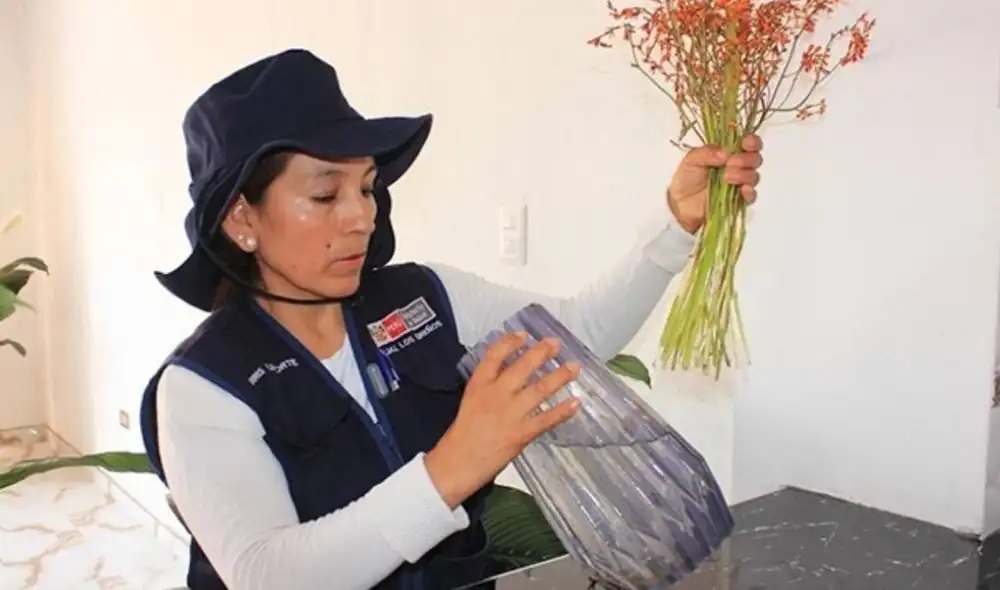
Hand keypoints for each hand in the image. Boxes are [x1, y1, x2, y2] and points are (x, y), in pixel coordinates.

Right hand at [424, 333, 580, 507]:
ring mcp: (510, 413)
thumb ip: (489, 388)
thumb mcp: (471, 401)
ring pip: (540, 389)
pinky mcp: (521, 433)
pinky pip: (546, 419)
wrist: (458, 462)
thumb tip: (512, 377)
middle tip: (556, 343)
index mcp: (479, 384)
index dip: (510, 342)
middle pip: (522, 366)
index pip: (495, 355)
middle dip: (542, 353)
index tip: (524, 334)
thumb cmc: (463, 434)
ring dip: (560, 376)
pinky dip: (563, 410)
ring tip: (574, 367)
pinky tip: (576, 402)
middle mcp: (496, 394)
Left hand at [667, 134, 763, 233]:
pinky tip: (742, 190)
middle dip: (745, 159)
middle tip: (730, 163)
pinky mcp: (739, 200)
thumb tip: (725, 153)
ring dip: (743, 174)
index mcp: (730, 152)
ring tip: (726, 177)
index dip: (752, 142)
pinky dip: (750, 192)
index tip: (745, 143)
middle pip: (755, 158)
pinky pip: (751, 196)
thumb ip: (707, 152)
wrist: (681, 202)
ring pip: (753, 176)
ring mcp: (740, 183)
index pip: (749, 143)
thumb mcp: (692, 159)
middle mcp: (739, 166)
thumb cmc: (687, 178)